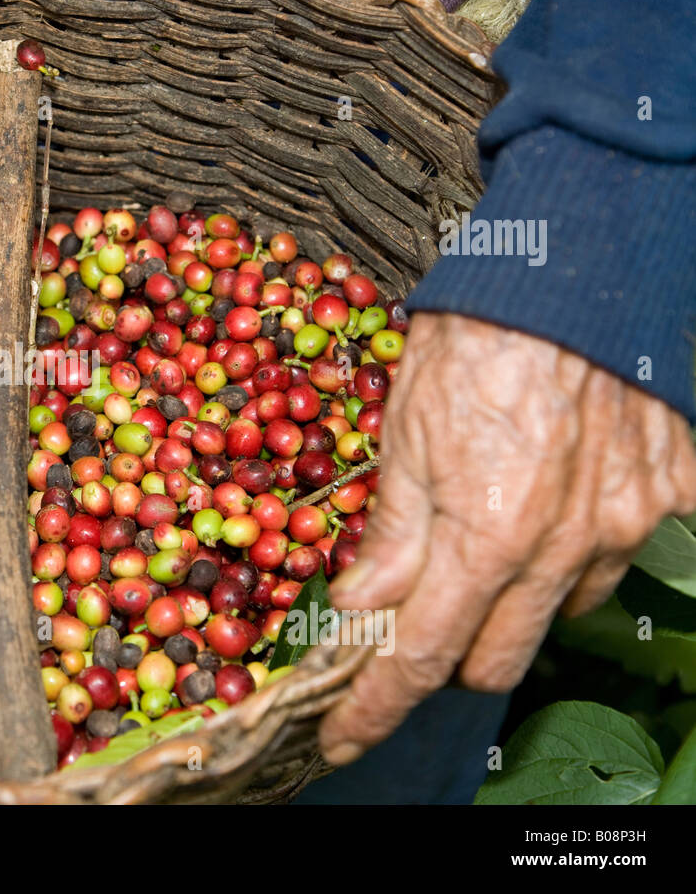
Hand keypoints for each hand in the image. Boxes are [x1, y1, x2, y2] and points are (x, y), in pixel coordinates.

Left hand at [319, 312, 695, 764]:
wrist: (571, 266)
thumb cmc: (473, 339)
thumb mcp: (402, 434)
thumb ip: (392, 536)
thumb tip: (361, 606)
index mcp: (487, 537)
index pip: (420, 657)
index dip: (376, 707)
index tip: (342, 739)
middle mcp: (565, 546)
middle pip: (496, 658)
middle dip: (448, 652)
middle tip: (420, 610)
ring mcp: (625, 522)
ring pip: (560, 611)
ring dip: (516, 597)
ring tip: (491, 530)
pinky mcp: (667, 489)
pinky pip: (620, 552)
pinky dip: (580, 545)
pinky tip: (557, 499)